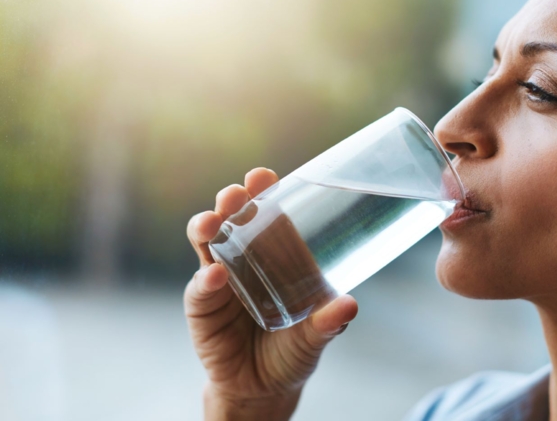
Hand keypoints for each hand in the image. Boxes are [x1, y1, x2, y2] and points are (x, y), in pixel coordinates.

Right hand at [185, 168, 358, 420]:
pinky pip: (199, 289)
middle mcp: (244, 258)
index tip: (264, 176)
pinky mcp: (202, 307)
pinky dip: (205, 281)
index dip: (262, 191)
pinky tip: (214, 277)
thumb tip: (349, 304)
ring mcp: (219, 280)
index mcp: (275, 254)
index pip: (266, 213)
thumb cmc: (294, 349)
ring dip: (207, 227)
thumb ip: (329, 322)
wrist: (264, 388)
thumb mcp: (315, 336)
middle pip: (232, 218)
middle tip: (236, 195)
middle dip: (230, 200)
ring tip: (213, 223)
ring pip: (206, 243)